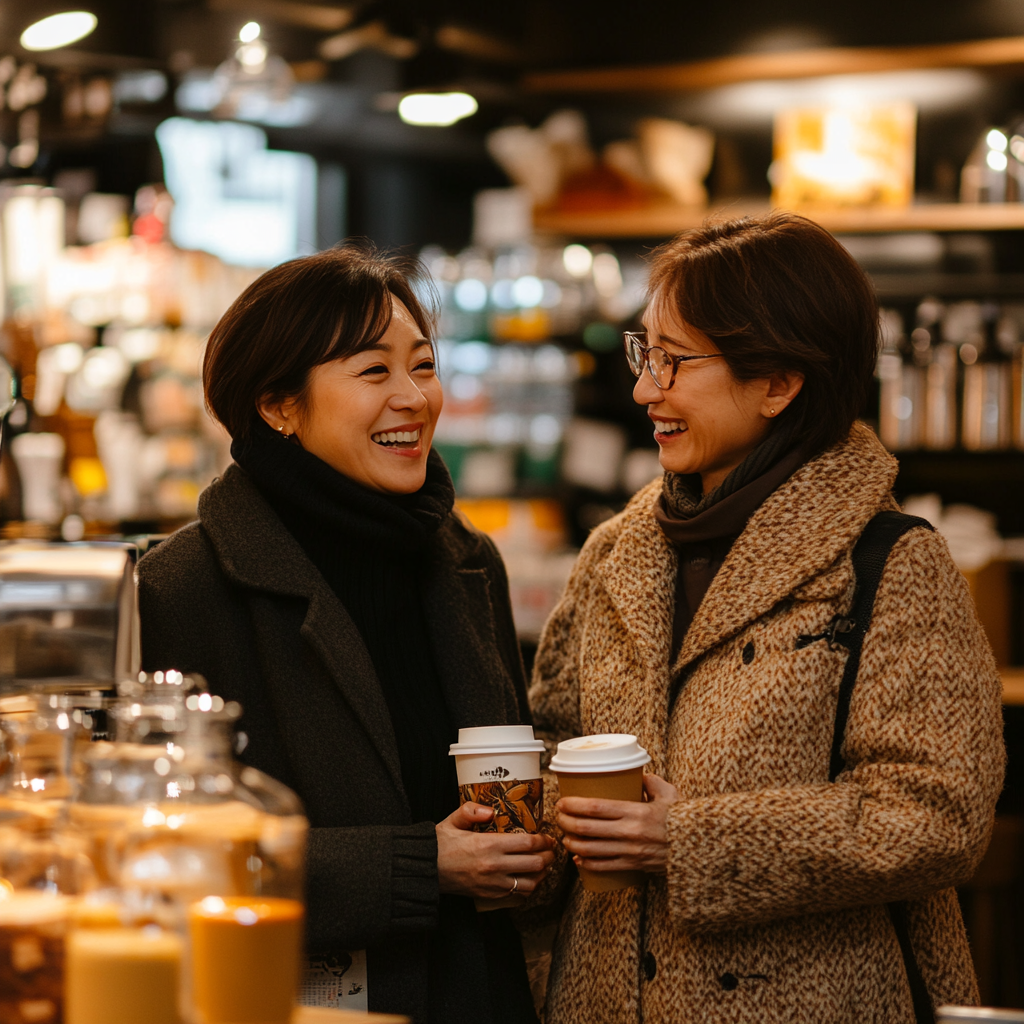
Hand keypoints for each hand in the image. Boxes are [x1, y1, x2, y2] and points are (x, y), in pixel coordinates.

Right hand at [436, 802, 554, 898]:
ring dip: (541, 874)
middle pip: (535, 864)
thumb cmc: (440, 845)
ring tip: (543, 865)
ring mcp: (493, 884)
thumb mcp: (453, 820)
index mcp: (488, 845)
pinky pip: (518, 895)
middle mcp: (494, 866)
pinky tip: (528, 879)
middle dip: (548, 856)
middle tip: (551, 850)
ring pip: (530, 883)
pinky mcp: (490, 896)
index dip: (543, 840)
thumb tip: (490, 810)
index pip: (528, 844)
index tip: (548, 837)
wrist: (426, 872)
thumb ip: (472, 810)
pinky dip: (528, 888)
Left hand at [556, 774, 678, 875]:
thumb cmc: (684, 819)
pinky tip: (578, 857)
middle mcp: (630, 832)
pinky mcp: (634, 866)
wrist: (701, 849)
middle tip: (559, 817)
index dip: (573, 805)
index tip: (562, 801)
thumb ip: (651, 782)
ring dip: (572, 842)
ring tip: (565, 836)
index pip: (595, 807)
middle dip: (566, 823)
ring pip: (591, 849)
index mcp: (636, 811)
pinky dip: (587, 863)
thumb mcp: (670, 794)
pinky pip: (604, 866)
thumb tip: (637, 775)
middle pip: (587, 828)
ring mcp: (630, 851)